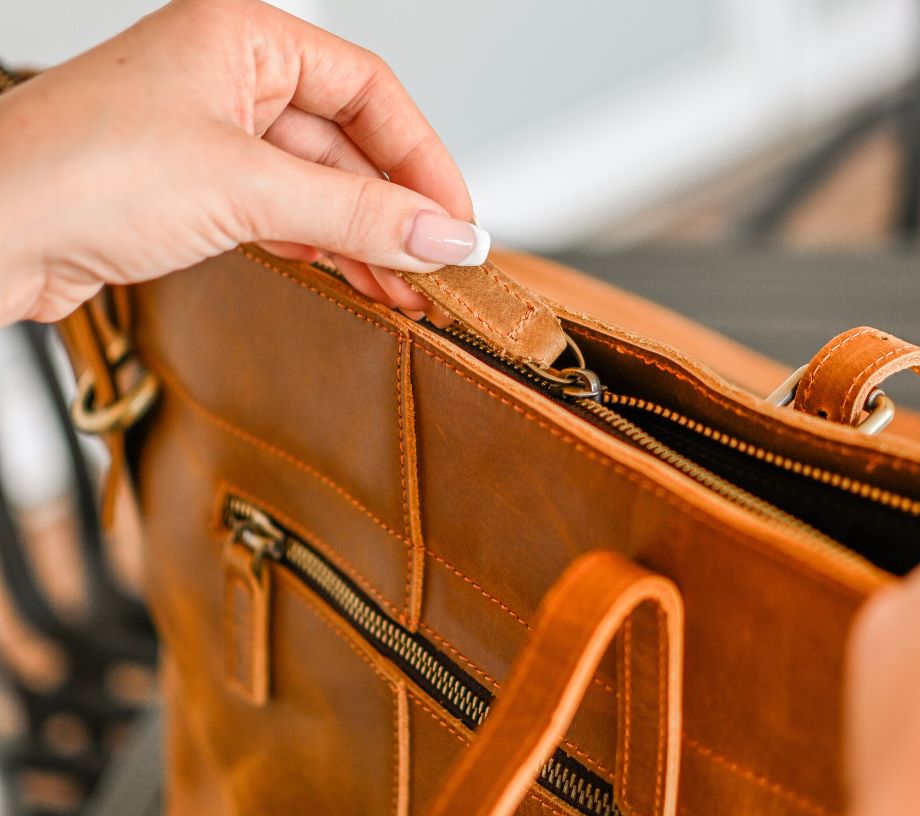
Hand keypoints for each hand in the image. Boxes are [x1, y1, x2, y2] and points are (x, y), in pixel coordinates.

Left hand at [0, 0, 487, 325]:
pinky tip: (357, 278)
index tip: (457, 220)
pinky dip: (325, 248)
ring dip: (368, 240)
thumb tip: (442, 233)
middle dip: (398, 211)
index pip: (369, 91)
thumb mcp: (245, 186)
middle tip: (440, 267)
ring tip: (410, 291)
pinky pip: (287, 215)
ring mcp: (212, 137)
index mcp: (241, 36)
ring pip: (320, 187)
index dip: (423, 158)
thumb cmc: (78, 173)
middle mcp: (229, 78)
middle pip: (349, 144)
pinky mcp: (197, 191)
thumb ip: (357, 212)